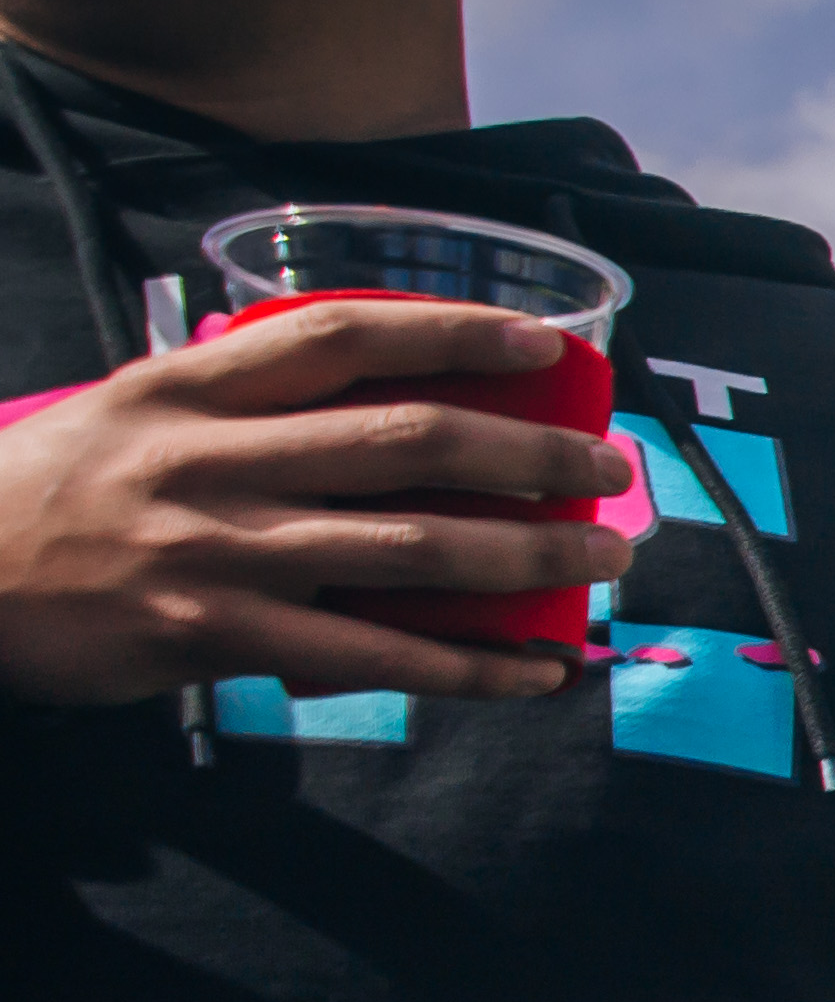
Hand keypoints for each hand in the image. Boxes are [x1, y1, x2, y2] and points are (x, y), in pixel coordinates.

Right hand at [0, 299, 636, 705]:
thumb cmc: (49, 493)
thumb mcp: (127, 413)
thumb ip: (232, 399)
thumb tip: (359, 383)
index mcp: (187, 388)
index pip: (342, 337)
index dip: (454, 332)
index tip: (545, 345)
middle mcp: (211, 460)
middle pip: (405, 441)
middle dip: (530, 453)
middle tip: (611, 466)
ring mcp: (217, 551)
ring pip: (409, 548)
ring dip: (528, 557)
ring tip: (605, 559)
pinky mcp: (215, 637)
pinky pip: (372, 655)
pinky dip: (469, 665)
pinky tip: (537, 669)